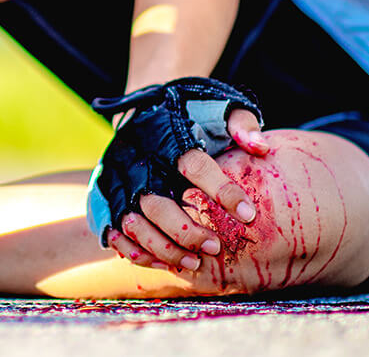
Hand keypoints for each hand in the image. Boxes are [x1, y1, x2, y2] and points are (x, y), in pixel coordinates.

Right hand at [105, 107, 268, 271]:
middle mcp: (140, 161)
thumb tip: (261, 148)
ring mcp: (119, 181)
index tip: (249, 215)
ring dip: (165, 248)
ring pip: (135, 224)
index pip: (195, 167)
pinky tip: (165, 262)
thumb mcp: (219, 108)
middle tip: (216, 247)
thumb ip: (242, 124)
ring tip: (196, 262)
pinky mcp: (107, 196)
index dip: (222, 192)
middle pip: (158, 204)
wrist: (144, 106)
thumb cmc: (191, 113)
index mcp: (169, 137)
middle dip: (188, 231)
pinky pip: (116, 232)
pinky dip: (138, 252)